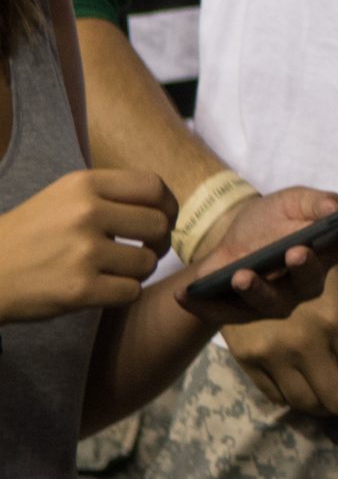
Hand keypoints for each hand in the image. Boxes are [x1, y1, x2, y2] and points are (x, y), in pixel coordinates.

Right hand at [0, 169, 173, 322]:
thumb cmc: (28, 235)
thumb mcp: (63, 197)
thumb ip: (109, 195)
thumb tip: (163, 205)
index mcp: (84, 184)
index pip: (153, 186)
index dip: (168, 206)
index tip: (165, 220)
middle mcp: (86, 212)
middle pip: (158, 225)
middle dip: (159, 242)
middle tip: (144, 251)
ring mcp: (83, 251)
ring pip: (147, 263)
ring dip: (139, 271)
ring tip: (116, 271)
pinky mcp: (79, 288)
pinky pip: (131, 292)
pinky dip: (123, 294)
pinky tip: (103, 289)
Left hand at [177, 187, 337, 328]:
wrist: (227, 241)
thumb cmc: (267, 221)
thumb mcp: (290, 200)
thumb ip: (314, 202)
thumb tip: (334, 208)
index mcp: (327, 250)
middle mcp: (307, 279)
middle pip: (314, 280)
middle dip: (306, 268)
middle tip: (296, 252)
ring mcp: (275, 298)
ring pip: (272, 302)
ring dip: (257, 290)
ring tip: (240, 275)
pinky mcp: (241, 310)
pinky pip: (224, 312)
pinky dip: (203, 305)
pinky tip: (183, 295)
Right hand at [222, 260, 337, 414]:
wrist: (239, 259)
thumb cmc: (303, 259)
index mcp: (335, 318)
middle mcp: (304, 342)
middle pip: (337, 398)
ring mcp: (272, 354)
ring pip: (305, 402)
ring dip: (327, 409)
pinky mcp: (247, 360)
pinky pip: (276, 395)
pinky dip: (297, 401)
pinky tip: (309, 393)